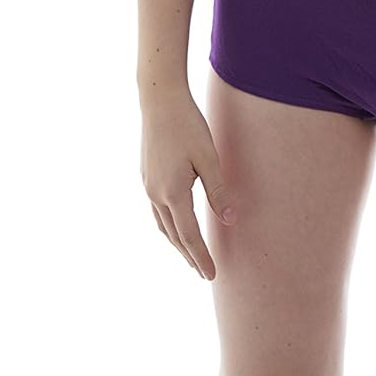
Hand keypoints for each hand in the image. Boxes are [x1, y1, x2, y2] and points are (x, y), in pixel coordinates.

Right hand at [140, 89, 237, 280]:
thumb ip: (218, 191)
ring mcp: (148, 184)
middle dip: (189, 255)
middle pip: (173, 235)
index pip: (189, 236)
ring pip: (162, 224)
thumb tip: (229, 219)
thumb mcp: (209, 158)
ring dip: (176, 242)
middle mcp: (155, 193)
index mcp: (173, 192)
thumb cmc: (188, 125)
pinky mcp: (146, 175)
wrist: (159, 100)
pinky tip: (175, 222)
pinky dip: (168, 225)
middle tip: (203, 273)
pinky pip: (157, 210)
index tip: (211, 275)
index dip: (201, 257)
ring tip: (190, 253)